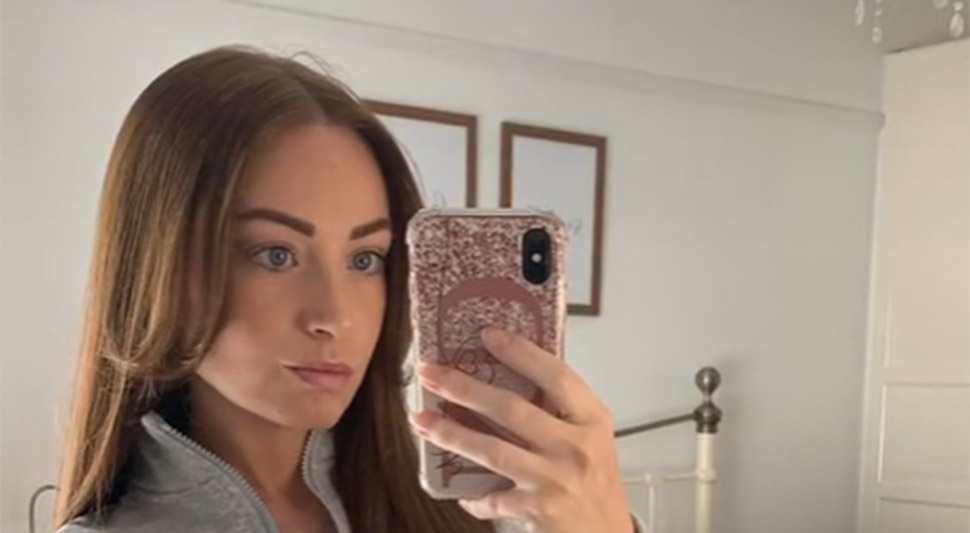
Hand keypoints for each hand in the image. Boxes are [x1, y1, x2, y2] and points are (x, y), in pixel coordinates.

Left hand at [410, 328, 633, 532]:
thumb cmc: (595, 478)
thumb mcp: (590, 435)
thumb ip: (560, 408)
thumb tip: (507, 370)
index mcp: (591, 419)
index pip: (556, 376)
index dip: (521, 353)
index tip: (487, 334)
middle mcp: (576, 447)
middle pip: (511, 409)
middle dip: (464, 388)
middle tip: (431, 373)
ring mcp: (556, 480)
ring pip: (493, 451)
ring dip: (452, 434)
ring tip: (422, 420)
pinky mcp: (539, 510)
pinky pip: (492, 498)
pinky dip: (472, 495)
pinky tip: (459, 490)